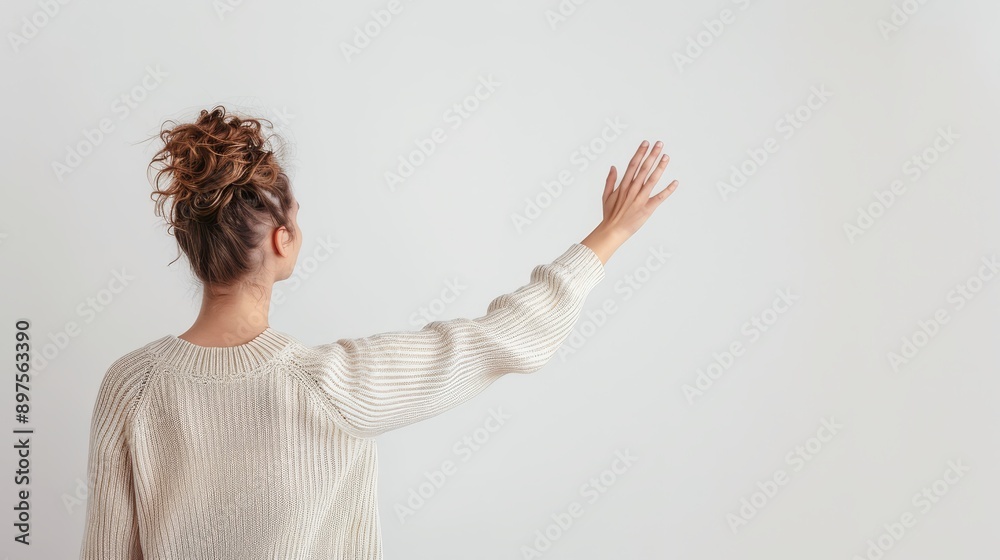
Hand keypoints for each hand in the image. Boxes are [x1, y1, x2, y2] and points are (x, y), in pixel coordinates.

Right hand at [581, 140, 678, 263]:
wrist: (612, 231)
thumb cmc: (610, 215)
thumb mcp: (606, 196)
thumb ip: (610, 180)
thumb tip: (613, 167)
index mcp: (623, 186)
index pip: (633, 165)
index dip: (640, 153)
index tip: (645, 143)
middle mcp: (632, 190)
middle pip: (644, 169)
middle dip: (652, 155)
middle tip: (659, 144)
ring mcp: (640, 199)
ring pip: (652, 180)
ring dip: (660, 167)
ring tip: (666, 156)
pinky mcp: (647, 208)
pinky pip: (660, 198)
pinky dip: (668, 190)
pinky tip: (675, 182)